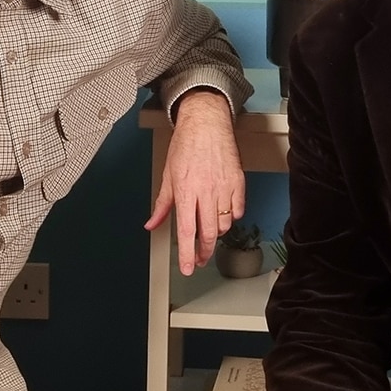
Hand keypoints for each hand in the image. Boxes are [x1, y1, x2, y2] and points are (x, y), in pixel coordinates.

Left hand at [143, 88, 244, 274]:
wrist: (206, 122)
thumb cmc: (186, 144)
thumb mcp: (167, 175)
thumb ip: (161, 204)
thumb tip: (151, 224)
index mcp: (186, 190)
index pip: (187, 231)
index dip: (187, 253)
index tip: (188, 268)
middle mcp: (206, 191)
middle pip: (209, 233)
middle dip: (203, 252)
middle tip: (198, 260)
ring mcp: (225, 187)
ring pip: (225, 224)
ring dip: (216, 234)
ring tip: (208, 233)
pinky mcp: (238, 181)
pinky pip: (238, 209)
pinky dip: (232, 217)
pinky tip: (224, 214)